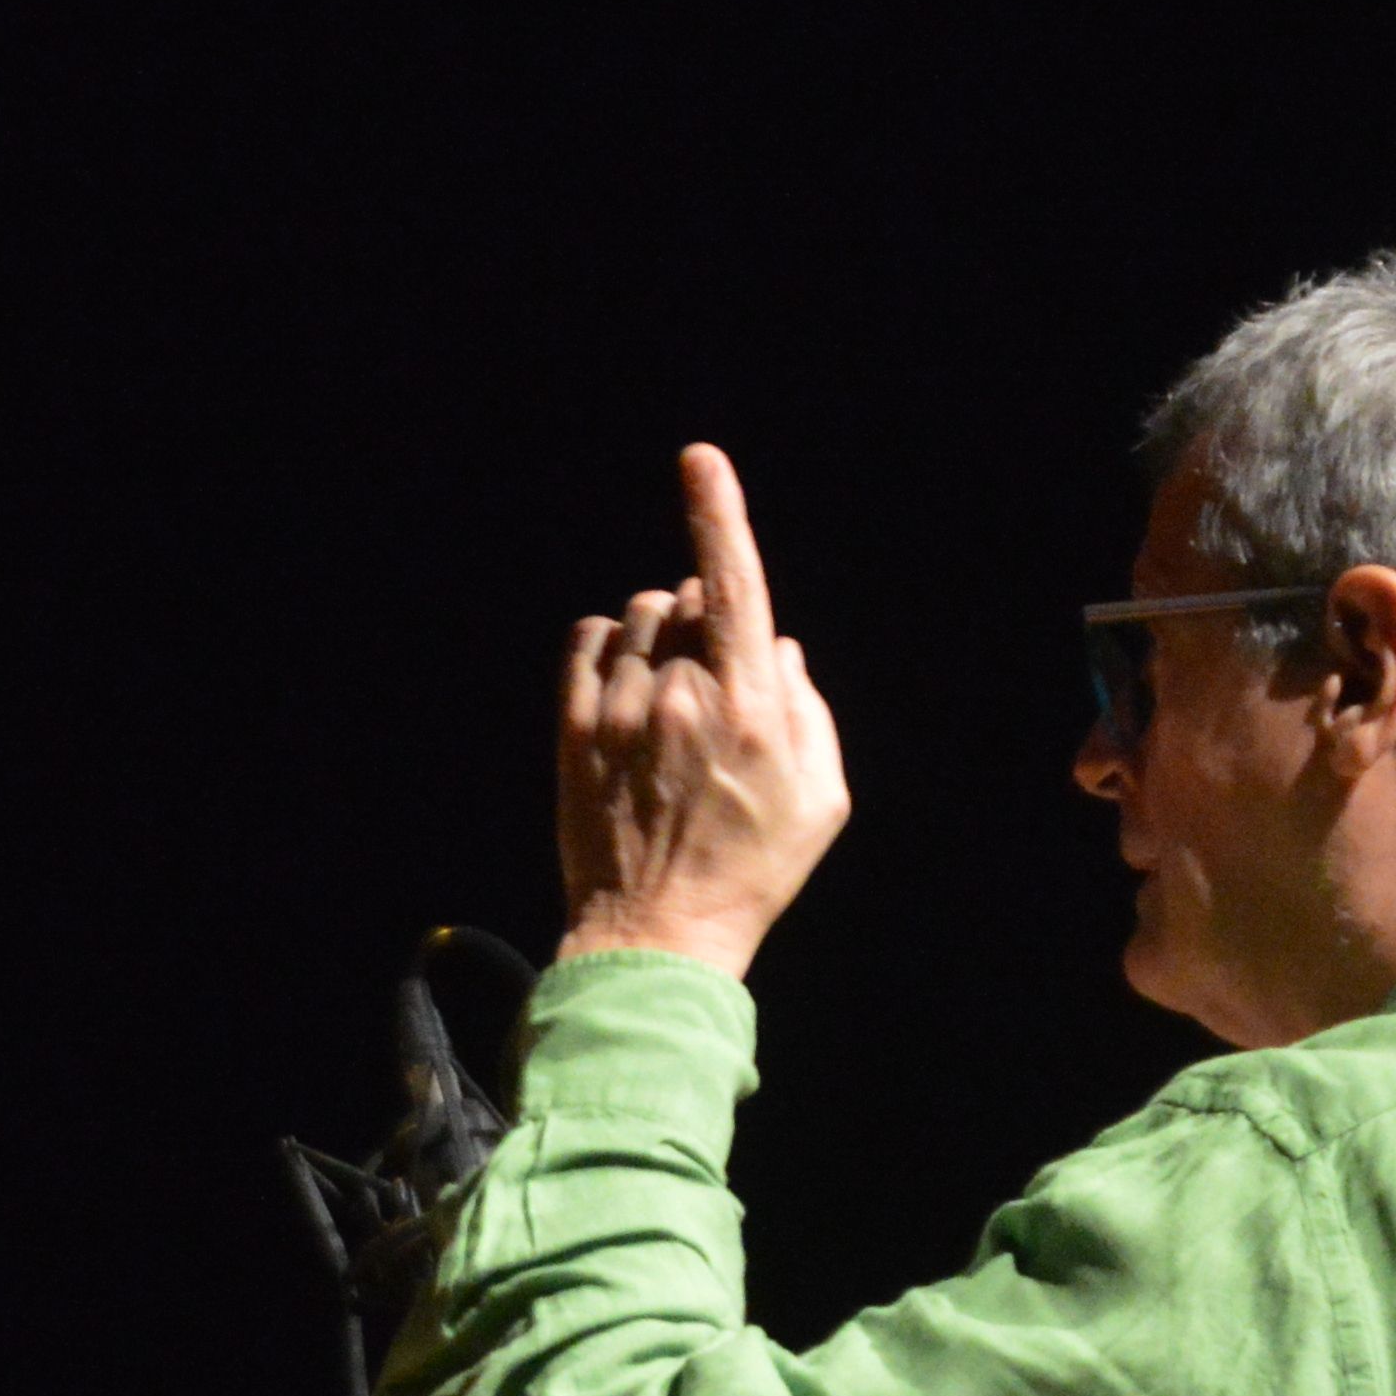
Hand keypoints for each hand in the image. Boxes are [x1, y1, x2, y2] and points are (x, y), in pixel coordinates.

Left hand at [553, 443, 850, 978]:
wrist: (657, 934)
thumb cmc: (752, 870)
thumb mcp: (821, 799)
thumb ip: (810, 710)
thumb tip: (782, 647)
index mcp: (752, 705)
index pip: (734, 584)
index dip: (718, 513)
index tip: (700, 460)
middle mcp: (682, 693)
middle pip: (685, 599)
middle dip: (704, 618)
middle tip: (714, 686)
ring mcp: (621, 709)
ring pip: (637, 618)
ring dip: (659, 635)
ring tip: (672, 701)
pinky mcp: (575, 730)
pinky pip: (588, 644)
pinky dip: (610, 648)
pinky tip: (628, 689)